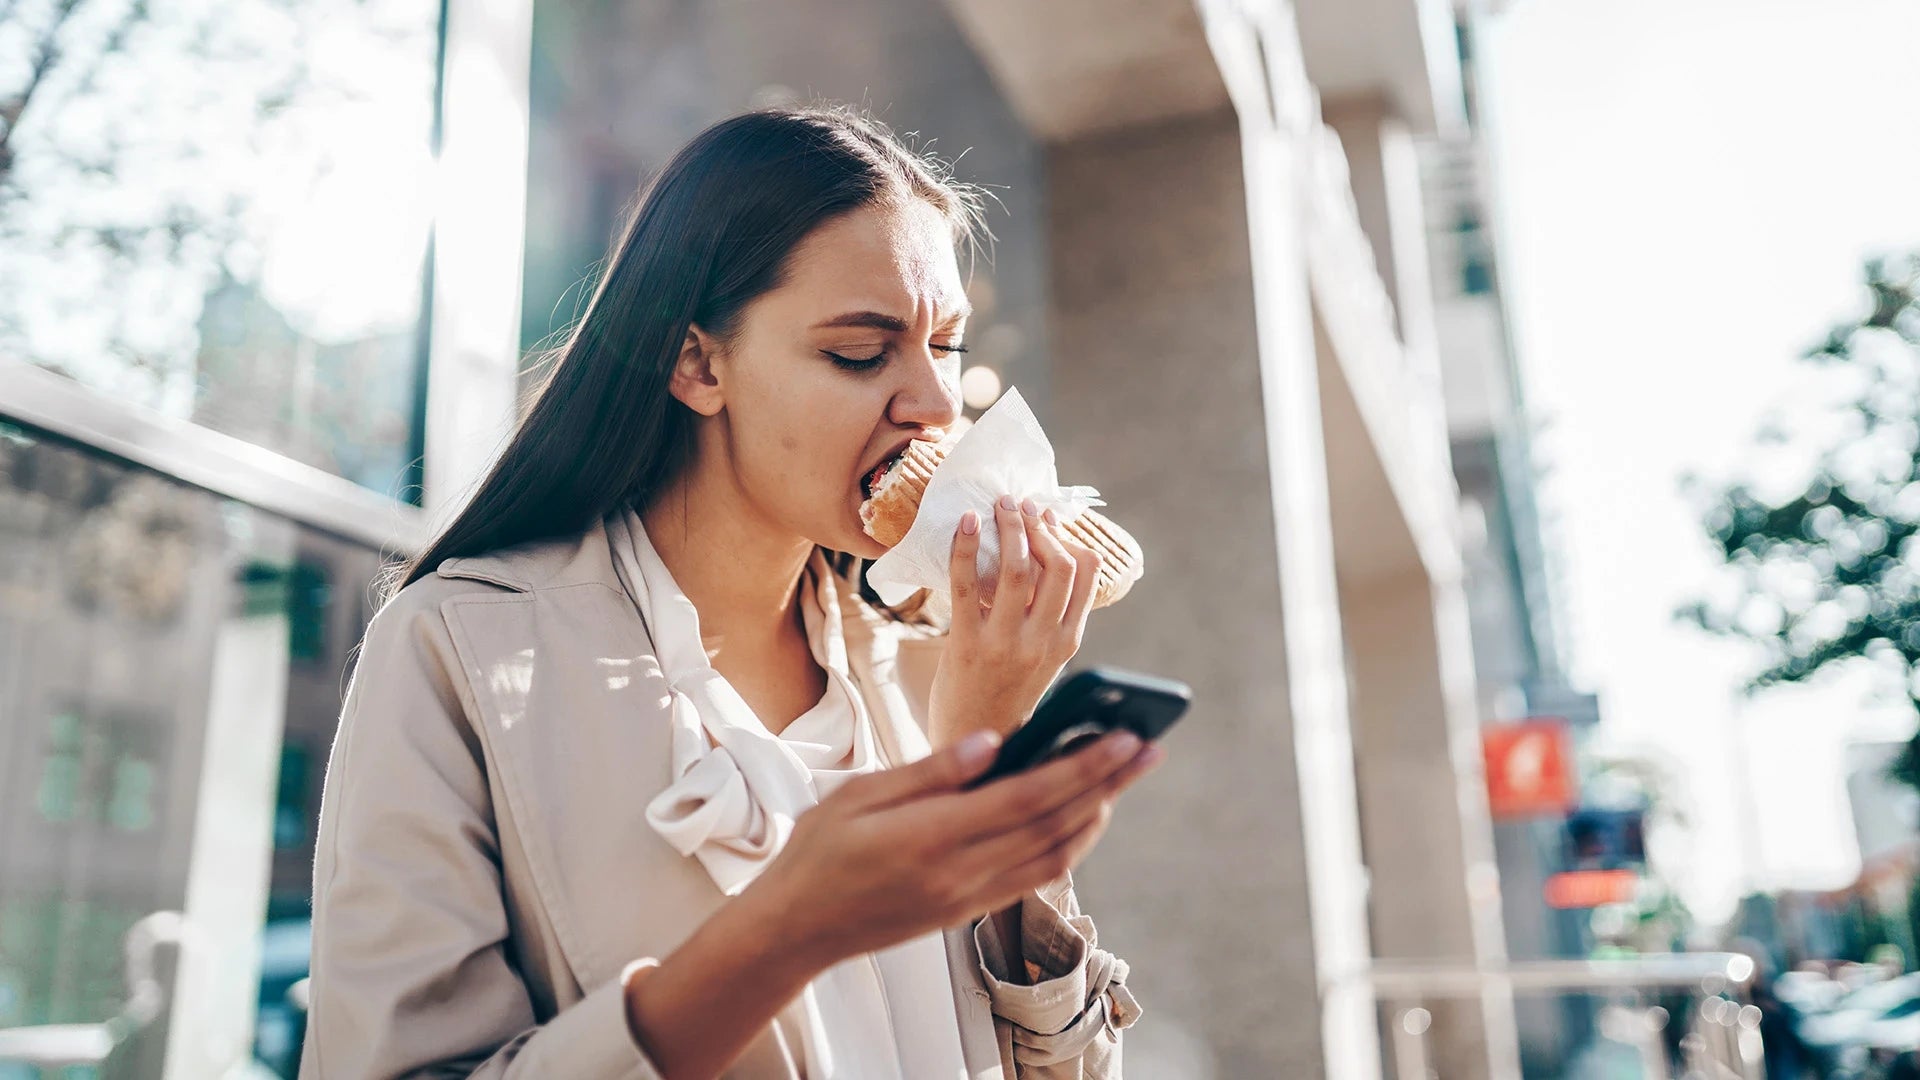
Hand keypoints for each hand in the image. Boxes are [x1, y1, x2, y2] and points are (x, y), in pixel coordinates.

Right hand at [750, 726, 1162, 968]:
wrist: (799, 927)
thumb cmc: (820, 851)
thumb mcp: (859, 795)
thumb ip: (931, 770)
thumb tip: (993, 742)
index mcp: (931, 836)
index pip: (1027, 798)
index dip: (1082, 768)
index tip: (1122, 738)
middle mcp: (960, 872)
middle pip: (1054, 824)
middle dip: (1108, 784)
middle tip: (1149, 749)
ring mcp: (968, 896)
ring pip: (1054, 855)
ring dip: (1097, 814)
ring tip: (1123, 777)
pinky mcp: (968, 909)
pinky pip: (1034, 876)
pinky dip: (1069, 844)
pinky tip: (1082, 816)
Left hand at [926, 494, 1101, 748]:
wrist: (973, 741)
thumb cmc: (1008, 693)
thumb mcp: (1045, 659)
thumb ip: (1051, 616)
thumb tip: (1046, 554)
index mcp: (1068, 642)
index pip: (1086, 575)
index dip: (1067, 538)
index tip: (1048, 518)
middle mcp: (1043, 642)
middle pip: (1056, 565)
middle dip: (1038, 526)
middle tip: (1020, 504)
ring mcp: (1006, 644)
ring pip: (1016, 569)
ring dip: (1008, 527)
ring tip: (998, 507)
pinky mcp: (967, 645)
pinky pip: (967, 584)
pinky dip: (966, 547)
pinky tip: (966, 523)